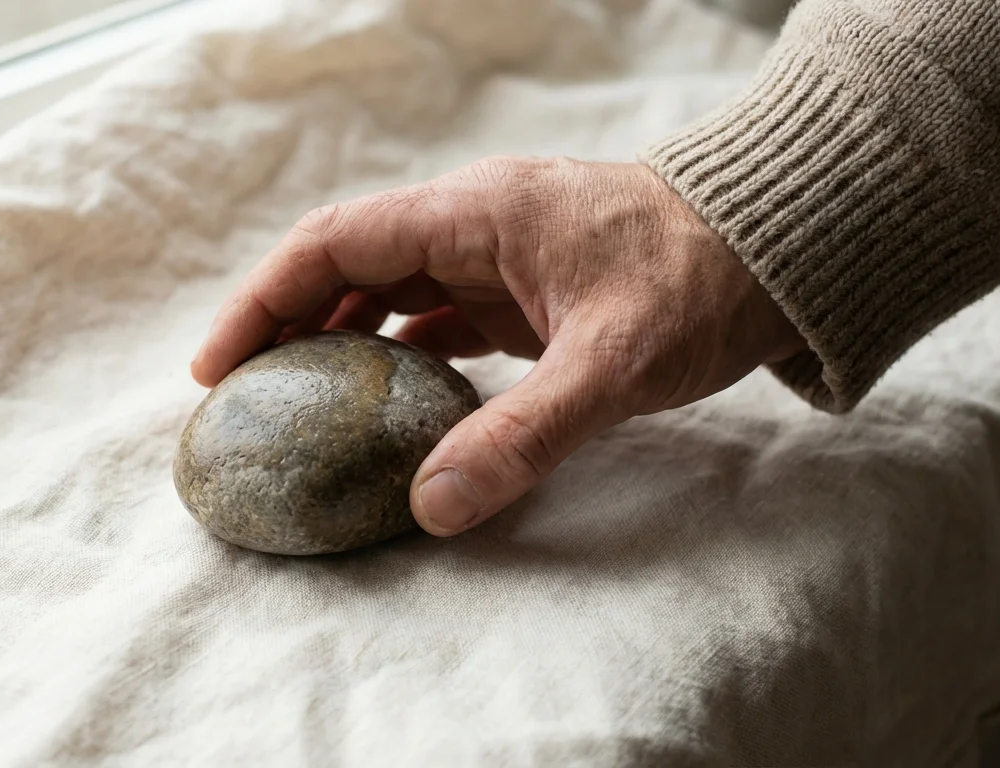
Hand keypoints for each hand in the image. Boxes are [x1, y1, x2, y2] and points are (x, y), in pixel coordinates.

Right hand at [192, 158, 803, 536]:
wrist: (780, 247)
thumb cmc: (702, 280)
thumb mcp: (614, 362)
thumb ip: (524, 434)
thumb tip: (433, 506)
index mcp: (472, 214)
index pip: (333, 244)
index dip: (264, 300)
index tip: (218, 366)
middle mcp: (469, 224)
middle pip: (344, 267)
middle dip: (284, 327)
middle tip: (240, 402)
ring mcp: (494, 255)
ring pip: (385, 292)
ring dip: (336, 343)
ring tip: (294, 409)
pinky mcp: (521, 289)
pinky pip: (432, 317)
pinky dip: (395, 357)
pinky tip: (381, 406)